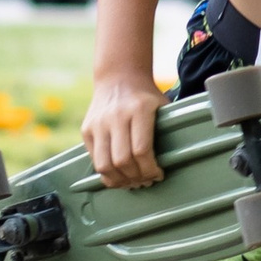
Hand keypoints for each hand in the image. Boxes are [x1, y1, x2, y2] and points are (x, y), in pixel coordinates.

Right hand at [82, 69, 163, 188]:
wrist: (119, 77)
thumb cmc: (146, 97)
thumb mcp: (162, 106)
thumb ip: (167, 130)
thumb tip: (173, 161)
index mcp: (139, 110)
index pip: (141, 150)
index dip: (150, 170)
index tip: (158, 174)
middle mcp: (116, 117)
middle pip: (122, 161)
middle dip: (136, 177)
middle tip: (145, 181)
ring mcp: (98, 123)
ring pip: (104, 165)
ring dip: (119, 180)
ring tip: (131, 183)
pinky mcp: (87, 130)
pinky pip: (94, 159)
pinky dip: (106, 173)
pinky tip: (118, 176)